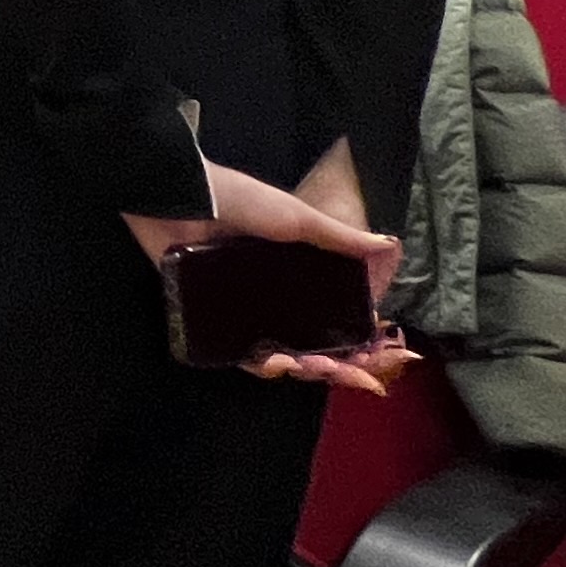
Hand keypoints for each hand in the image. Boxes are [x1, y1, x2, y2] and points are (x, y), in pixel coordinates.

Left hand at [126, 141, 414, 395]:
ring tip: (302, 367)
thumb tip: (388, 245)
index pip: (331, 312)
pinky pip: (235, 348)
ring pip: (276, 348)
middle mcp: (271, 290)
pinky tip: (271, 365)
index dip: (352, 337)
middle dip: (329, 361)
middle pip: (307, 338)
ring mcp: (240, 304)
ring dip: (296, 365)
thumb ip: (337, 236)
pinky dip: (256, 362)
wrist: (178, 197)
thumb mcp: (295, 216)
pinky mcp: (208, 313)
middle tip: (337, 370)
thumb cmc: (241, 201)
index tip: (369, 354)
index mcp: (294, 270)